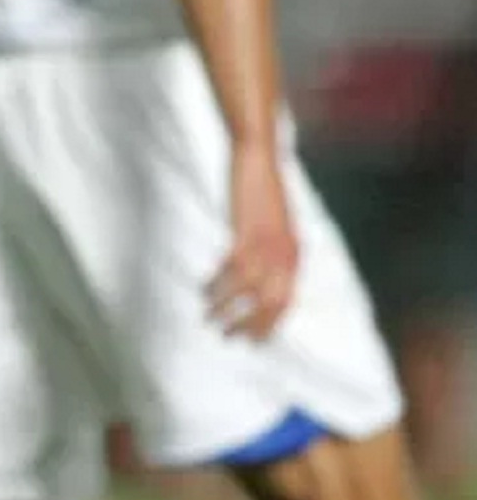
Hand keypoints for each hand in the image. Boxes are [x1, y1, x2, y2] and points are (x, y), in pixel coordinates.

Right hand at [207, 145, 298, 339]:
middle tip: (227, 337)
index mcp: (295, 255)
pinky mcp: (247, 235)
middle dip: (248, 324)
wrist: (260, 158)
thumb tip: (262, 278)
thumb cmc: (264, 190)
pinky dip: (216, 284)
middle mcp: (286, 255)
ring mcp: (267, 246)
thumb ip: (274, 251)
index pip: (286, 302)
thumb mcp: (276, 226)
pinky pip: (230, 270)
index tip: (252, 341)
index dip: (269, 325)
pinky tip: (203, 290)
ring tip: (208, 317)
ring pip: (247, 292)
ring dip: (226, 309)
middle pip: (270, 304)